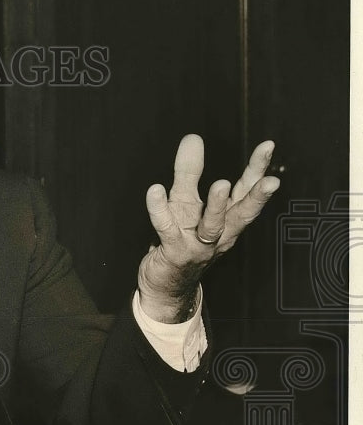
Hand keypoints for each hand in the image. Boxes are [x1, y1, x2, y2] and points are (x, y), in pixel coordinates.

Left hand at [138, 134, 279, 322]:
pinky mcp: (175, 252)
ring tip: (220, 184)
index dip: (258, 169)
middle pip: (241, 212)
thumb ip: (188, 172)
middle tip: (270, 180)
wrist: (166, 285)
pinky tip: (155, 191)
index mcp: (226, 220)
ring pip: (212, 226)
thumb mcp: (186, 203)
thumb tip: (193, 138)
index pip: (246, 191)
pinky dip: (160, 210)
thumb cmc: (181, 240)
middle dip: (257, 195)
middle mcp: (218, 234)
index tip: (268, 146)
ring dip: (217, 206)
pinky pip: (167, 229)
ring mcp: (198, 245)